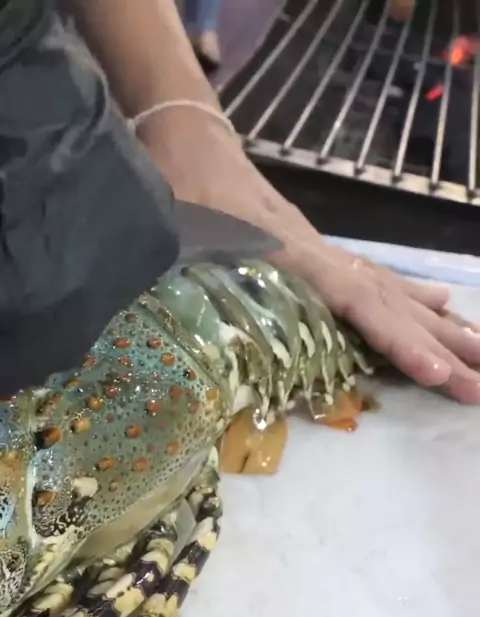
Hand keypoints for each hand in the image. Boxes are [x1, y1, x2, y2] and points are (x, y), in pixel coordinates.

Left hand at [140, 113, 479, 402]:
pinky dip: (413, 297)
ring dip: (440, 326)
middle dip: (442, 345)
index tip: (438, 373)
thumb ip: (190, 277)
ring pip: (395, 292)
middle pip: (394, 304)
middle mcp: (322, 256)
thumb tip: (180, 335)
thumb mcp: (177, 237)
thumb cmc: (179, 192)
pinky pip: (378, 279)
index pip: (359, 304)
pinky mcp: (321, 250)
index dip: (399, 340)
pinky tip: (440, 303)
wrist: (189, 142)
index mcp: (291, 258)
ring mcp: (326, 252)